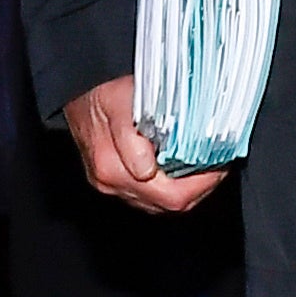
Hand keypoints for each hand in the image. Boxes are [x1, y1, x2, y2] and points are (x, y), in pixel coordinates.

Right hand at [62, 75, 221, 215]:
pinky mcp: (111, 184)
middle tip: (218, 163)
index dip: (203, 182)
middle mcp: (111, 183)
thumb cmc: (102, 92)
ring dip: (186, 188)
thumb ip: (132, 136)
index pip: (172, 196)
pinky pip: (149, 197)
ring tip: (203, 164)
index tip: (220, 162)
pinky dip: (169, 186)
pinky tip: (180, 167)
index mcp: (113, 168)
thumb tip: (146, 168)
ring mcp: (111, 187)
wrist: (75, 91)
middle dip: (199, 186)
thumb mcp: (121, 101)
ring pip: (161, 204)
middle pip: (169, 205)